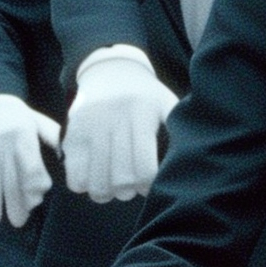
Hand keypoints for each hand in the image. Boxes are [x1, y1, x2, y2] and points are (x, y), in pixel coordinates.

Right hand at [0, 92, 60, 227]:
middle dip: (14, 207)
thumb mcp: (40, 124)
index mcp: (24, 138)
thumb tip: (69, 159)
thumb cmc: (22, 121)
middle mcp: (4, 147)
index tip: (36, 200)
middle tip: (18, 222)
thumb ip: (55, 140)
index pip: (32, 170)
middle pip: (11, 184)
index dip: (35, 190)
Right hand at [62, 47, 176, 202]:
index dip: (148, 186)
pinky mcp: (71, 136)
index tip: (149, 184)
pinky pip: (75, 178)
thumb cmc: (147, 99)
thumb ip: (181, 130)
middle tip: (131, 186)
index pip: (144, 170)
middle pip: (121, 180)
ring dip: (107, 194)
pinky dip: (84, 186)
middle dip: (128, 192)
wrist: (110, 73)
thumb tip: (194, 167)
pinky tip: (94, 177)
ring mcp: (88, 128)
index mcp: (142, 113)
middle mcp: (113, 119)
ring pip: (97, 184)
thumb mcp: (168, 105)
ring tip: (113, 187)